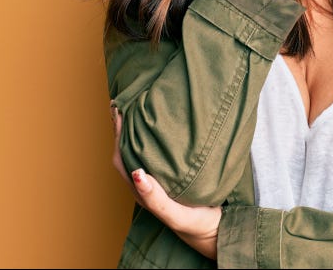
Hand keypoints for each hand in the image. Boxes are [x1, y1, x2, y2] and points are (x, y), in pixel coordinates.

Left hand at [111, 110, 220, 259]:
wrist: (215, 229)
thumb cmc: (194, 223)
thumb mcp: (174, 213)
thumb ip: (154, 196)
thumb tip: (136, 172)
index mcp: (141, 190)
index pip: (121, 158)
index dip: (117, 135)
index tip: (118, 111)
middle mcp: (147, 182)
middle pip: (127, 150)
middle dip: (123, 127)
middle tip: (123, 102)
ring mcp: (160, 177)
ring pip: (141, 149)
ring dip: (137, 129)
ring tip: (138, 107)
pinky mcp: (173, 173)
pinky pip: (158, 150)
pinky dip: (154, 134)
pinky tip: (162, 124)